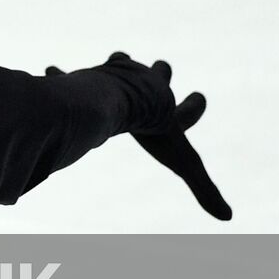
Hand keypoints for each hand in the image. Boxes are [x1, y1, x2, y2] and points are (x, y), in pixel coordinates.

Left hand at [46, 52, 231, 220]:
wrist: (114, 98)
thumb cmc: (150, 127)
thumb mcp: (181, 161)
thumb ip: (203, 188)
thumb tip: (228, 218)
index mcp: (163, 107)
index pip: (185, 114)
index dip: (193, 110)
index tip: (200, 98)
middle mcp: (141, 87)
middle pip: (156, 76)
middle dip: (160, 73)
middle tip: (162, 66)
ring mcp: (112, 78)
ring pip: (118, 64)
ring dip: (118, 64)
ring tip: (116, 59)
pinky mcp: (83, 78)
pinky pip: (67, 75)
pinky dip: (60, 73)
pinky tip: (50, 68)